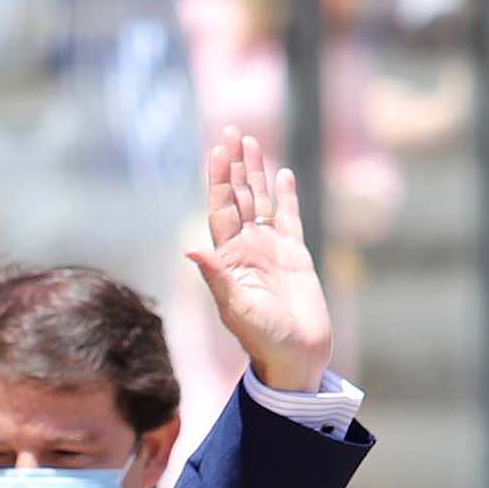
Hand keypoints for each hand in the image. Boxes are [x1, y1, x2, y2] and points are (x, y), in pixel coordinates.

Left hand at [186, 126, 334, 393]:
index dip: (218, 179)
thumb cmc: (263, 339)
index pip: (220, 209)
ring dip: (256, 173)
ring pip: (262, 202)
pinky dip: (286, 196)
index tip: (216, 150)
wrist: (295, 356)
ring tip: (251, 142)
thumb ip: (217, 278)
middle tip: (232, 131)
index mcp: (229, 259)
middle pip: (239, 197)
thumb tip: (192, 250)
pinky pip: (290, 218)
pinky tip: (283, 175)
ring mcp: (272, 250)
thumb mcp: (237, 308)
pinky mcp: (296, 256)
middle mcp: (247, 249)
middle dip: (234, 166)